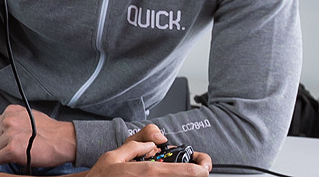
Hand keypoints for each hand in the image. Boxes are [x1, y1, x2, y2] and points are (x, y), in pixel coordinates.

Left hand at [0, 105, 75, 166]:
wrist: (64, 140)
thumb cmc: (50, 130)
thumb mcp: (29, 116)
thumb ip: (11, 117)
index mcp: (12, 111)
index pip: (0, 126)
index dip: (11, 133)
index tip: (22, 135)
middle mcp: (9, 121)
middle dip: (9, 142)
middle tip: (26, 143)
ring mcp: (10, 135)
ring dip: (9, 151)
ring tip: (26, 149)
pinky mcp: (12, 149)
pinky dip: (6, 160)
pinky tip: (19, 157)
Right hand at [86, 133, 210, 176]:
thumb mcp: (113, 156)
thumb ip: (135, 146)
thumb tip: (152, 144)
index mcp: (148, 172)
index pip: (188, 172)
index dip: (202, 168)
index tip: (205, 166)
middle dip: (190, 172)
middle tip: (191, 167)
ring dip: (177, 176)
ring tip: (174, 169)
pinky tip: (158, 174)